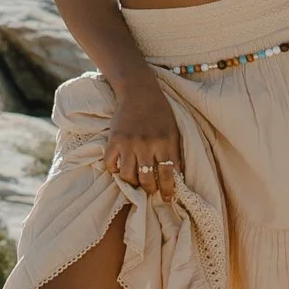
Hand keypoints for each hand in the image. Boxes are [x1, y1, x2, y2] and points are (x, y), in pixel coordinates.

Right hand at [105, 78, 183, 197]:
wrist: (139, 91)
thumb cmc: (160, 112)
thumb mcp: (174, 131)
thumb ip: (176, 153)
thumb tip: (178, 177)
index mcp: (165, 143)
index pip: (167, 174)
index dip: (168, 190)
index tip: (168, 198)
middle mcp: (147, 144)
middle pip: (147, 179)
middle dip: (150, 190)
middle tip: (151, 191)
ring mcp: (129, 142)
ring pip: (128, 176)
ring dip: (133, 183)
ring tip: (136, 181)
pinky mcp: (114, 139)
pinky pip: (110, 164)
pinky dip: (114, 170)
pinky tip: (120, 168)